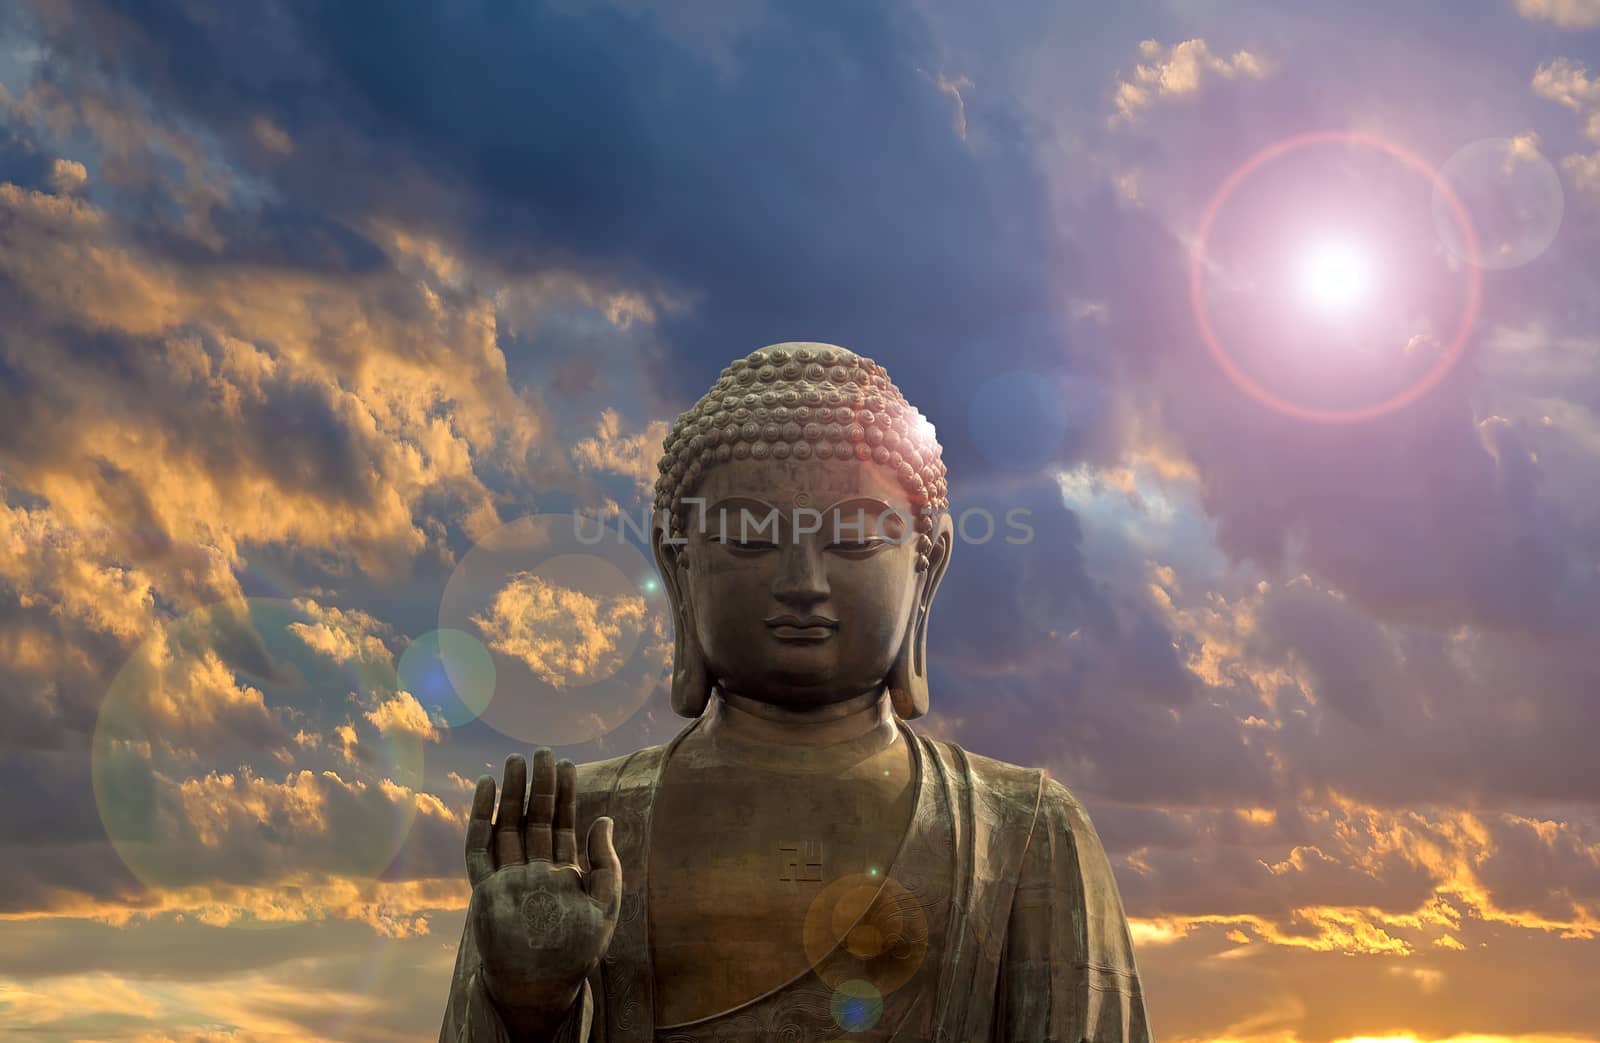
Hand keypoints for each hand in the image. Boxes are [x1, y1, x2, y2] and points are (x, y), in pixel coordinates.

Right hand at [466, 748, 619, 1033]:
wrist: (541, 986)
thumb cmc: (576, 951)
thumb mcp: (604, 905)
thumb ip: (606, 862)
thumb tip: (604, 818)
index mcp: (562, 872)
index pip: (562, 824)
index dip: (565, 794)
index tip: (568, 764)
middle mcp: (533, 869)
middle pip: (534, 818)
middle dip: (538, 786)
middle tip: (541, 752)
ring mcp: (508, 877)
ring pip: (507, 825)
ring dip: (510, 794)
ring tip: (514, 761)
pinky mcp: (484, 888)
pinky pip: (479, 847)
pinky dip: (480, 817)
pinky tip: (485, 789)